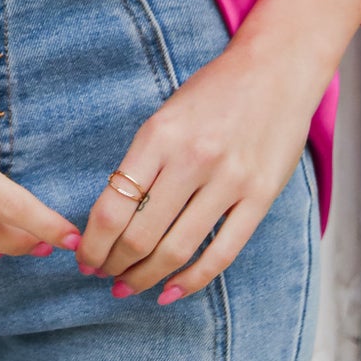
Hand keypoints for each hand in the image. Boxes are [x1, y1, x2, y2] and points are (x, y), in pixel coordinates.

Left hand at [74, 37, 319, 302]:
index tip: (84, 258)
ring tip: (129, 287)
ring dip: (146, 278)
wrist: (276, 69)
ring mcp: (230, 180)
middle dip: (114, 264)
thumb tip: (111, 217)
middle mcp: (193, 159)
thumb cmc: (213, 92)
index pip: (113, 205)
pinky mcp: (260, 197)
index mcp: (160, 135)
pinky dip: (192, 281)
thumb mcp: (166, 115)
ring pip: (177, 249)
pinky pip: (221, 253)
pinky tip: (171, 291)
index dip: (93, 243)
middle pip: (141, 235)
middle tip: (102, 275)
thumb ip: (142, 162)